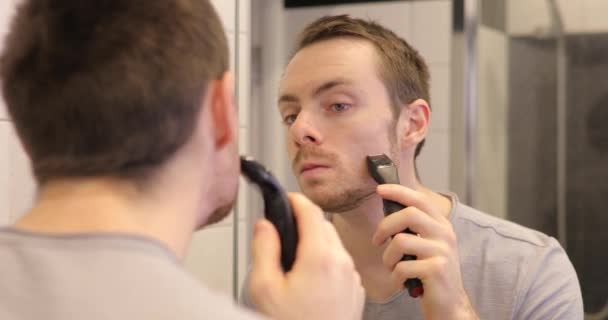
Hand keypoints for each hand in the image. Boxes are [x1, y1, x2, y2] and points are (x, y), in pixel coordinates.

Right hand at [249, 193, 364, 319]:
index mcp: (320, 257)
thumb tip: (265, 225)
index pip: (310, 211)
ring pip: (334, 245)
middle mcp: (342, 263)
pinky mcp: (355, 293)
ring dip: (316, 242)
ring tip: (293, 262)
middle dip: (304, 222)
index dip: (295, 200)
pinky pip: (341, 265)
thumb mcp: (264, 288)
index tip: (285, 198)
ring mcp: (352, 279)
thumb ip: (264, 248)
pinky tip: (309, 281)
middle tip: (283, 233)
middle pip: (324, 226)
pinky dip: (326, 262)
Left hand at [372, 185, 477, 319]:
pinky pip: (402, 266)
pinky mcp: (436, 270)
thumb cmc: (431, 273)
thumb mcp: (427, 245)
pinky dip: (394, 276)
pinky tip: (401, 281)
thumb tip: (389, 208)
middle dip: (385, 226)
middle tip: (377, 240)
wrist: (449, 304)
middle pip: (408, 214)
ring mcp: (441, 252)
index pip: (419, 199)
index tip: (380, 189)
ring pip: (400, 241)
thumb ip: (414, 228)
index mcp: (441, 225)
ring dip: (388, 257)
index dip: (398, 191)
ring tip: (392, 267)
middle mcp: (444, 235)